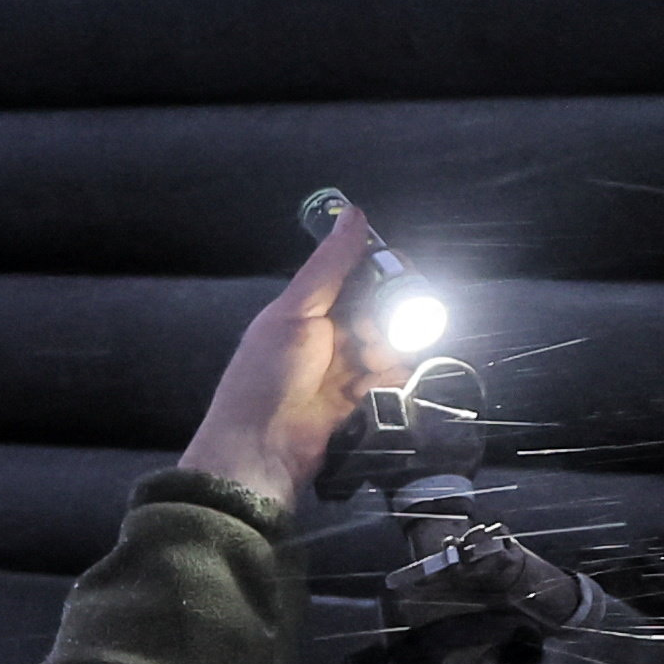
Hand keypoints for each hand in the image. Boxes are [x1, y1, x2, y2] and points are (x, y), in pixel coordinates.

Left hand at [177, 209, 404, 517]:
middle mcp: (324, 333)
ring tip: (372, 363)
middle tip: (376, 332)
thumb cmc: (268, 376)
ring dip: (389, 347)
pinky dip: (391, 375)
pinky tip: (385, 380)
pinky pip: (386, 376)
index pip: (356, 273)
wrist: (261, 451)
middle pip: (377, 307)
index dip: (383, 269)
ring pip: (386, 341)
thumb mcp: (295, 313)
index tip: (402, 272)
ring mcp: (340, 367)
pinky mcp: (354, 399)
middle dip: (388, 314)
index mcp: (306, 307)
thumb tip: (355, 213)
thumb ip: (328, 267)